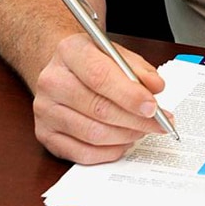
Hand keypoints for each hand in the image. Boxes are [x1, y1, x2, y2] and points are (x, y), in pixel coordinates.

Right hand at [33, 32, 169, 163]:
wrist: (64, 68)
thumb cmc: (94, 61)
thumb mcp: (118, 54)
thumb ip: (139, 70)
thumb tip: (156, 88)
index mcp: (70, 51)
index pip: (100, 76)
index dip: (129, 95)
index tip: (153, 106)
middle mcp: (52, 81)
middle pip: (98, 108)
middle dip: (135, 120)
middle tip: (158, 123)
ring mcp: (45, 111)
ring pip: (92, 134)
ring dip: (125, 136)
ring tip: (143, 130)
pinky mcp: (46, 136)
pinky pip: (82, 153)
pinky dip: (109, 152)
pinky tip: (124, 141)